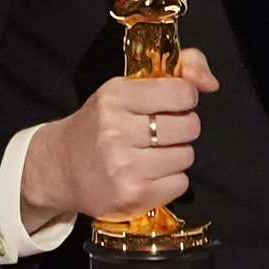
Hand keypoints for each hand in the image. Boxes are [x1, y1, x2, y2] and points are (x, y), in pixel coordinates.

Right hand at [19, 47, 219, 234]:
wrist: (57, 168)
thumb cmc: (99, 124)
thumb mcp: (124, 89)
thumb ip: (174, 73)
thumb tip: (211, 83)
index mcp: (115, 97)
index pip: (182, 92)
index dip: (185, 98)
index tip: (172, 104)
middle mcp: (116, 130)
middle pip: (189, 126)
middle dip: (182, 127)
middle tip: (161, 132)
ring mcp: (123, 166)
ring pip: (186, 156)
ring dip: (176, 155)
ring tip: (152, 154)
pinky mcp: (131, 196)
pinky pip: (180, 184)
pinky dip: (170, 180)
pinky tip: (148, 175)